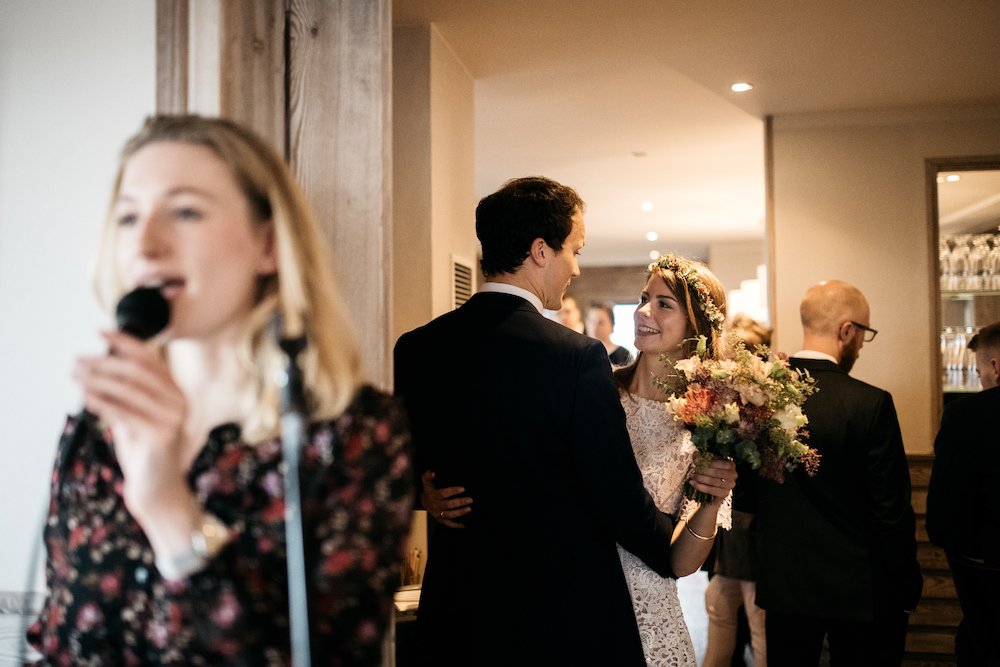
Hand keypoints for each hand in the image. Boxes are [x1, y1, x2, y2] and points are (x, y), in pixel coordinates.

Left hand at [74, 330, 189, 525]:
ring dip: (97, 380)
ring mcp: (173, 418)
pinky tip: (85, 396)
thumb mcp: (135, 414)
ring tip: (75, 377)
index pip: (150, 358)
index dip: (124, 342)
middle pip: (137, 370)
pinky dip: (102, 402)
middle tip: (77, 361)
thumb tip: (98, 362)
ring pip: (129, 389)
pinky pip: (125, 412)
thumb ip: (126, 391)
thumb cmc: (143, 450)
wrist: (157, 487)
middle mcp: (179, 400)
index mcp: (176, 391)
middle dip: (103, 362)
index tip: (99, 333)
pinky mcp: (161, 435)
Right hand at [421, 471, 472, 527]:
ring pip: (449, 515)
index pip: (443, 493)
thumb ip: (428, 476)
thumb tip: (432, 473)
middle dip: (459, 502)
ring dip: (459, 512)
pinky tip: (464, 525)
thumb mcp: (427, 482)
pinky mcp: (440, 520)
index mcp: (432, 495)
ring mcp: (437, 514)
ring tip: (469, 509)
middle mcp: (434, 506)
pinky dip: (455, 525)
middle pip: (448, 505)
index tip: (463, 489)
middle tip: (470, 499)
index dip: (452, 491)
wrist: (423, 501)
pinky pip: (448, 523)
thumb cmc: (429, 489)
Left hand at [686, 456, 736, 504]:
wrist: (715, 487)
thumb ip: (703, 457)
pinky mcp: (725, 494)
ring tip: (692, 476)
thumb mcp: (709, 462)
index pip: (721, 463)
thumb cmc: (713, 471)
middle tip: (694, 470)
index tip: (697, 461)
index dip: (708, 462)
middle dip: (703, 471)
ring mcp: (730, 485)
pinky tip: (693, 483)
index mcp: (731, 464)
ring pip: (714, 482)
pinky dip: (701, 487)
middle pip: (717, 473)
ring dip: (701, 479)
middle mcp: (733, 475)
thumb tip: (695, 454)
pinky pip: (712, 490)